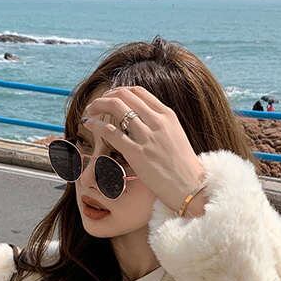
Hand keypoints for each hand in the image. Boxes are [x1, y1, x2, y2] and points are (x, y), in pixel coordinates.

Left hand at [81, 85, 207, 215]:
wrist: (191, 188)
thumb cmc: (184, 168)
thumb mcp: (176, 138)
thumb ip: (161, 126)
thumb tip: (143, 121)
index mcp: (167, 116)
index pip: (138, 92)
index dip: (120, 92)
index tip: (110, 99)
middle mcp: (157, 122)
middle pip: (124, 96)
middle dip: (105, 97)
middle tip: (96, 105)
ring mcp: (147, 137)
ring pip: (116, 108)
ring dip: (97, 106)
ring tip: (89, 112)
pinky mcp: (137, 154)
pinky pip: (111, 132)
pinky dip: (96, 125)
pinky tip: (89, 125)